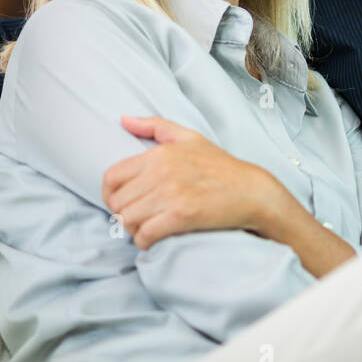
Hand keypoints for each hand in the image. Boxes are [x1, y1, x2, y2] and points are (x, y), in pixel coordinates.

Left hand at [104, 115, 278, 250]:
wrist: (251, 191)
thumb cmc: (221, 166)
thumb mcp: (189, 137)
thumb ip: (155, 126)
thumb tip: (123, 120)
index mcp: (159, 154)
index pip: (111, 177)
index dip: (110, 194)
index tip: (122, 202)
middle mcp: (161, 172)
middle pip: (117, 202)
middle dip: (122, 214)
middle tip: (137, 218)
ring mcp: (171, 194)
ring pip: (128, 220)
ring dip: (133, 229)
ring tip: (145, 228)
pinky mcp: (181, 216)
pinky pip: (145, 235)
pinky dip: (144, 242)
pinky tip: (154, 240)